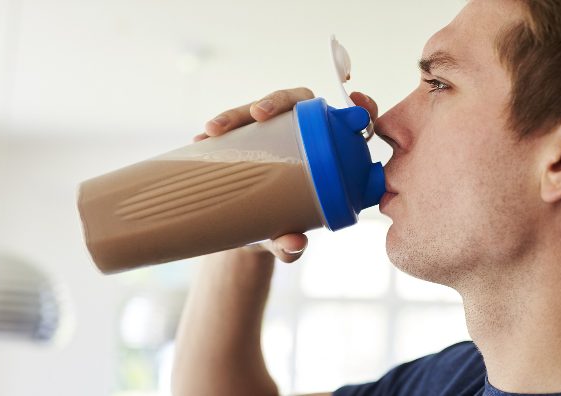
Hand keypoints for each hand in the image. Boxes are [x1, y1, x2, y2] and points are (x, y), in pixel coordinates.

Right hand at [193, 88, 377, 262]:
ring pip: (258, 110)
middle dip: (277, 100)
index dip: (359, 108)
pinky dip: (218, 128)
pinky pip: (233, 125)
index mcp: (327, 155)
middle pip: (296, 102)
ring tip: (213, 130)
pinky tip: (201, 140)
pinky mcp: (244, 136)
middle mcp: (300, 136)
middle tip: (257, 113)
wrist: (242, 234)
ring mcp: (270, 133)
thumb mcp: (282, 239)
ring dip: (236, 114)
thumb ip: (290, 245)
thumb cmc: (276, 231)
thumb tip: (293, 245)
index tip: (357, 102)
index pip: (349, 122)